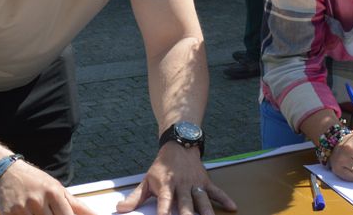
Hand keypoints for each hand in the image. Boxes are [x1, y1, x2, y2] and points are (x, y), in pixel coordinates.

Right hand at [0, 159, 97, 214]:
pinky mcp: (8, 213)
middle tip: (50, 211)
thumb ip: (76, 205)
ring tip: (40, 211)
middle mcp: (38, 200)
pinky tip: (29, 213)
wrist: (7, 173)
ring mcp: (22, 208)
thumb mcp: (57, 188)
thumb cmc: (37, 182)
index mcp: (53, 192)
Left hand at [116, 143, 235, 214]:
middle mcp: (182, 186)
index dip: (163, 213)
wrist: (179, 145)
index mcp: (166, 186)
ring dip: (207, 211)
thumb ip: (135, 197)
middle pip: (185, 205)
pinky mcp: (205, 182)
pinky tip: (233, 207)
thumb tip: (119, 209)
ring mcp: (195, 184)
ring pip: (202, 200)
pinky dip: (224, 198)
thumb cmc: (162, 167)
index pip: (164, 202)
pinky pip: (216, 191)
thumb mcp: (147, 180)